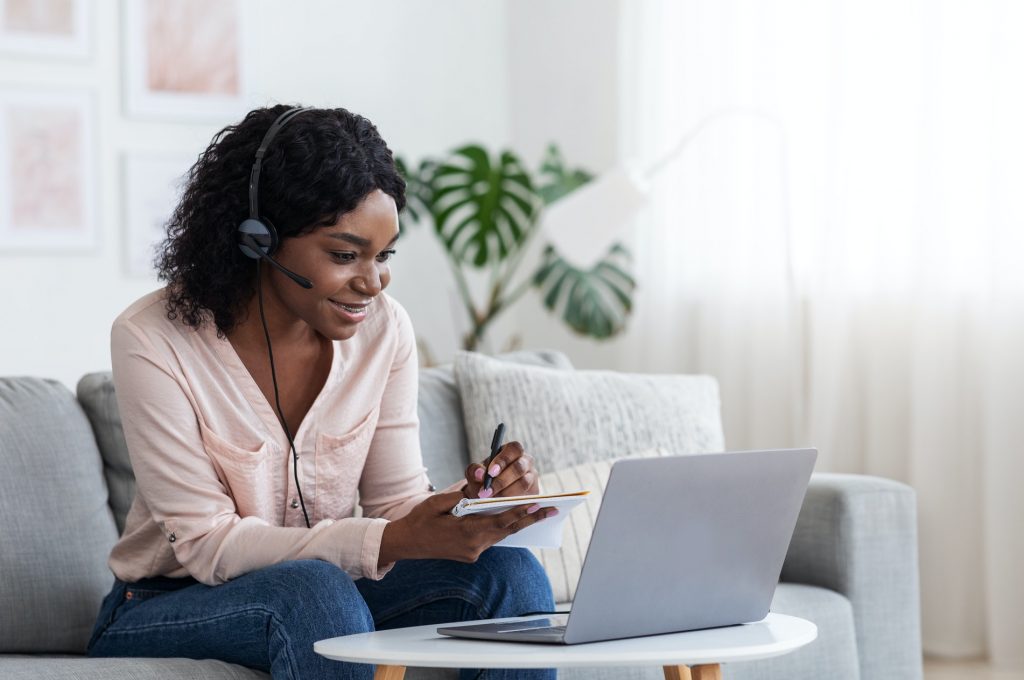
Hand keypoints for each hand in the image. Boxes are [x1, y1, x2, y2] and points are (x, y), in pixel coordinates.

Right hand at [378, 491, 556, 563]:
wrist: (406, 543)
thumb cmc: (420, 519)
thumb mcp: (438, 502)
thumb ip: (461, 497)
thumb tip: (480, 492)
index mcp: (466, 533)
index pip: (500, 522)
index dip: (521, 514)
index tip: (537, 506)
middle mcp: (473, 546)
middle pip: (507, 531)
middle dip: (529, 519)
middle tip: (551, 510)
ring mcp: (473, 553)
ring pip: (501, 535)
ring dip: (518, 524)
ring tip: (538, 513)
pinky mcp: (470, 555)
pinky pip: (492, 539)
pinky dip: (503, 528)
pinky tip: (514, 519)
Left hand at [463, 441, 539, 498]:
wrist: (488, 497)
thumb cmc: (482, 481)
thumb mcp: (475, 474)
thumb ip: (474, 471)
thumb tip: (479, 473)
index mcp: (511, 451)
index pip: (513, 449)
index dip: (503, 460)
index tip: (490, 473)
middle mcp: (525, 462)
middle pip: (519, 467)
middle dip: (502, 481)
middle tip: (486, 492)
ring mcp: (532, 477)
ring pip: (524, 483)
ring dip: (506, 493)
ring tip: (492, 500)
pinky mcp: (534, 493)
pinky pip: (527, 497)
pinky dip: (513, 501)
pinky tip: (501, 506)